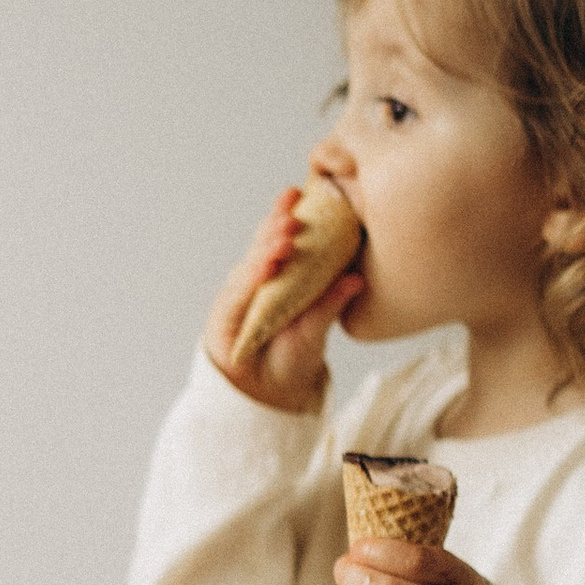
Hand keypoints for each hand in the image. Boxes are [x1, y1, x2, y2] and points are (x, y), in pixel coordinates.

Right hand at [205, 189, 363, 414]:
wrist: (266, 393)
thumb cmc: (292, 357)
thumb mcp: (317, 329)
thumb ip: (331, 303)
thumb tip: (358, 279)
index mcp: (286, 275)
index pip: (287, 237)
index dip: (292, 213)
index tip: (305, 191)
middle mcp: (261, 278)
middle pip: (266, 241)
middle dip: (277, 221)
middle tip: (295, 208)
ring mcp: (242, 293)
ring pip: (253, 261)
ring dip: (267, 247)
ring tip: (285, 238)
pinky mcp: (225, 312)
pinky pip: (239, 290)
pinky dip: (252, 277)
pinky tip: (266, 266)